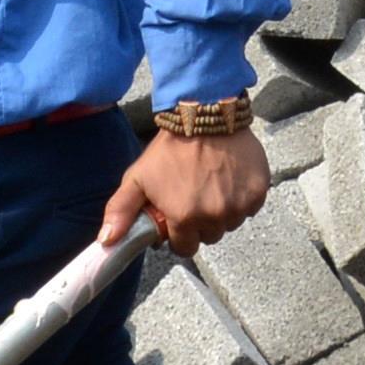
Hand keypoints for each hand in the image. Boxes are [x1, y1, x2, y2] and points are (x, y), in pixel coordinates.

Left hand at [102, 126, 267, 256]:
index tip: (179, 217)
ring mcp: (239, 205)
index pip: (185, 248)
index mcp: (185, 218)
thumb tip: (106, 242)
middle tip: (195, 196)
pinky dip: (242, 198)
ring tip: (212, 185)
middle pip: (210, 236)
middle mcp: (215, 216)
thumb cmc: (170, 148)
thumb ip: (120, 211)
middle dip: (201, 222)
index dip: (180, 235)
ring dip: (223, 211)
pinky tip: (230, 179)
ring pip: (231, 223)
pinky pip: (250, 208)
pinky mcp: (258, 193)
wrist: (205, 116)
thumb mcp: (137, 178)